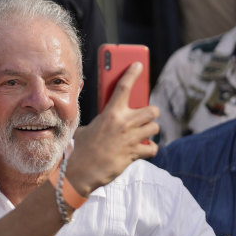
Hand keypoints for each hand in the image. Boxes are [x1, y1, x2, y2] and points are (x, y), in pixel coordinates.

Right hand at [67, 62, 158, 194]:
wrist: (81, 172)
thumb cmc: (81, 149)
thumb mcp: (87, 129)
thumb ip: (100, 121)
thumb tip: (106, 120)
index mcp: (110, 113)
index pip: (124, 87)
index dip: (133, 73)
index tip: (139, 64)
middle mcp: (123, 123)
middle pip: (152, 110)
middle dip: (150, 113)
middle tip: (144, 118)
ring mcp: (131, 139)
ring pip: (155, 127)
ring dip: (150, 131)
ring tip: (142, 134)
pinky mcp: (134, 154)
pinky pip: (152, 148)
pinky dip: (149, 150)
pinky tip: (142, 150)